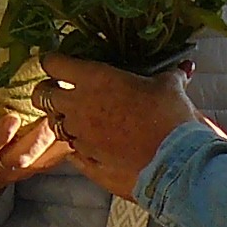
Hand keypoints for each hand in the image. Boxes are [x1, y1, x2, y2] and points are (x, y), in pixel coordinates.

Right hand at [0, 46, 69, 215]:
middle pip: (21, 158)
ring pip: (43, 160)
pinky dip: (68, 143)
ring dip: (59, 140)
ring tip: (75, 113)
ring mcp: (20, 171)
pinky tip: (82, 122)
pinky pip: (55, 160)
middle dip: (38, 139)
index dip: (0, 135)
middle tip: (53, 113)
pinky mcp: (36, 170)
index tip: (13, 117)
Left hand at [36, 53, 200, 199]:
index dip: (53, 62)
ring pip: (56, 127)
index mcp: (93, 80)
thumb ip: (171, 76)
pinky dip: (79, 148)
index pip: (54, 64)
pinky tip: (91, 146)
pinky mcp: (88, 165)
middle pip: (41, 96)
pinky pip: (73, 154)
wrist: (177, 161)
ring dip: (65, 122)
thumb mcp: (171, 88)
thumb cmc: (171, 115)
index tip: (56, 63)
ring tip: (81, 121)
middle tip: (57, 91)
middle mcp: (78, 108)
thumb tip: (185, 67)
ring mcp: (81, 138)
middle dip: (46, 92)